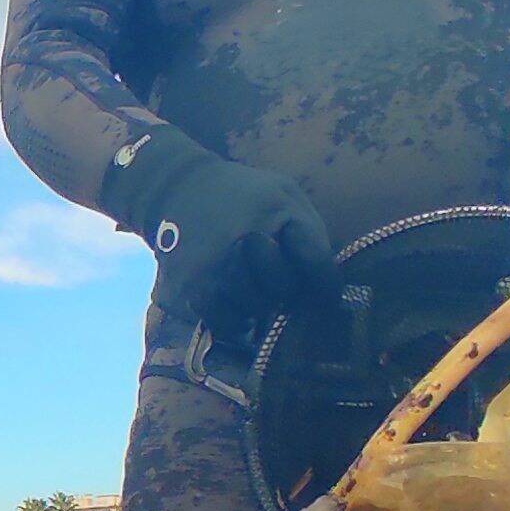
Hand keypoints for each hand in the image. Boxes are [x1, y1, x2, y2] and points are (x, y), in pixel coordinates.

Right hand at [103, 130, 336, 333]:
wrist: (180, 188)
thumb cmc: (245, 197)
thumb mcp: (286, 196)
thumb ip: (310, 235)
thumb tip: (329, 292)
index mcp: (274, 211)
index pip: (315, 264)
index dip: (325, 285)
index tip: (326, 296)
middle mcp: (243, 240)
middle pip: (284, 292)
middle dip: (287, 291)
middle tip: (278, 283)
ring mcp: (214, 267)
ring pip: (255, 311)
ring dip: (259, 306)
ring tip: (251, 288)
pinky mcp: (189, 288)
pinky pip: (224, 322)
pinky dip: (233, 319)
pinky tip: (232, 300)